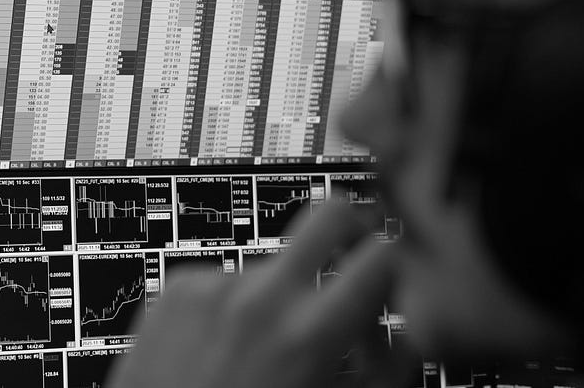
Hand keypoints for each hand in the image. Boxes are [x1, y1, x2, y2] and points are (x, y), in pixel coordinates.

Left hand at [105, 200, 399, 387]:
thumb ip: (386, 369)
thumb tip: (406, 331)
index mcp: (310, 333)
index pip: (381, 255)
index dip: (396, 268)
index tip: (388, 285)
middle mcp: (261, 297)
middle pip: (330, 213)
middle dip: (351, 231)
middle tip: (348, 263)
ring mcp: (214, 286)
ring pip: (274, 263)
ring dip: (283, 294)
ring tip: (266, 350)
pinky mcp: (177, 289)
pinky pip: (226, 279)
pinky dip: (236, 307)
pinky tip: (224, 348)